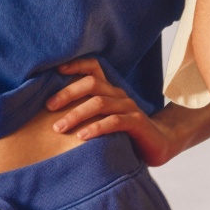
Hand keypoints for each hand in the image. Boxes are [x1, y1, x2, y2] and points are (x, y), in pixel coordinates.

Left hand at [47, 59, 180, 166]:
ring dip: (76, 114)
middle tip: (49, 107)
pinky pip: (114, 122)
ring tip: (59, 127)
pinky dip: (96, 128)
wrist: (159, 144)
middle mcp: (118, 94)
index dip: (75, 65)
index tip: (56, 70)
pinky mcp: (137, 123)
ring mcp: (129, 107)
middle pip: (91, 84)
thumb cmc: (125, 133)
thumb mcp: (104, 119)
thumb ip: (86, 113)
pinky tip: (82, 137)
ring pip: (99, 103)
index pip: (93, 68)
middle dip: (67, 93)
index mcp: (109, 90)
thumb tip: (52, 114)